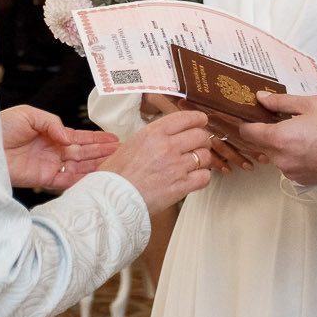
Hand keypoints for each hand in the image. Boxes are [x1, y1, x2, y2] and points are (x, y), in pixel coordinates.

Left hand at [0, 105, 120, 191]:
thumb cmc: (1, 127)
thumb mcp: (28, 115)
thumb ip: (52, 123)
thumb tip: (68, 137)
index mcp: (51, 134)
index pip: (79, 138)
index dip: (97, 139)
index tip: (114, 139)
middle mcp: (53, 151)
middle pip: (83, 153)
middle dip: (102, 152)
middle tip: (122, 152)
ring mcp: (49, 166)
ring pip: (79, 167)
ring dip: (97, 166)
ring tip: (115, 163)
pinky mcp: (43, 179)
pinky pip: (66, 181)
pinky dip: (81, 180)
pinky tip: (96, 178)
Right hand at [98, 109, 214, 213]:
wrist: (111, 199)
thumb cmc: (115, 176)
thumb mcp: (130, 144)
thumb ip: (151, 137)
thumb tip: (165, 135)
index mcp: (153, 133)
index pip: (186, 118)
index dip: (198, 118)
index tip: (201, 121)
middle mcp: (167, 147)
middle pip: (200, 135)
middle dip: (203, 139)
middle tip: (200, 144)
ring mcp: (176, 167)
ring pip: (205, 156)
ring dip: (203, 159)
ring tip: (195, 163)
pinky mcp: (181, 186)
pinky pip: (204, 177)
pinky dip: (202, 177)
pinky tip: (194, 178)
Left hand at [234, 92, 316, 186]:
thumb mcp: (311, 104)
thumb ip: (281, 102)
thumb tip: (261, 98)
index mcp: (279, 138)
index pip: (247, 132)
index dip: (246, 121)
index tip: (252, 114)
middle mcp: (281, 159)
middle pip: (260, 145)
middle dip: (266, 132)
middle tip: (282, 119)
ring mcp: (291, 172)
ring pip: (275, 156)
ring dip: (281, 145)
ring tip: (302, 133)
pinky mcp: (302, 180)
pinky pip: (288, 166)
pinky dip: (293, 156)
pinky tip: (310, 146)